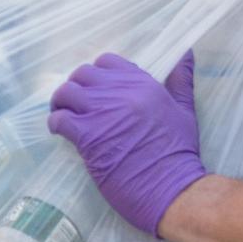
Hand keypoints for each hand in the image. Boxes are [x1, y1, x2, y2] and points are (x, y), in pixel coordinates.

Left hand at [48, 52, 206, 238]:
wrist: (170, 188)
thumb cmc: (179, 154)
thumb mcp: (185, 111)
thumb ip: (181, 81)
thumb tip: (186, 53)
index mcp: (142, 84)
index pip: (108, 62)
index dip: (98, 75)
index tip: (99, 91)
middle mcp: (120, 93)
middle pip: (83, 75)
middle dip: (77, 88)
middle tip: (78, 106)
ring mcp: (101, 113)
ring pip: (66, 92)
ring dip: (62, 103)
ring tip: (65, 116)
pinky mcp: (87, 136)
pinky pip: (60, 119)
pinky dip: (56, 123)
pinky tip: (61, 132)